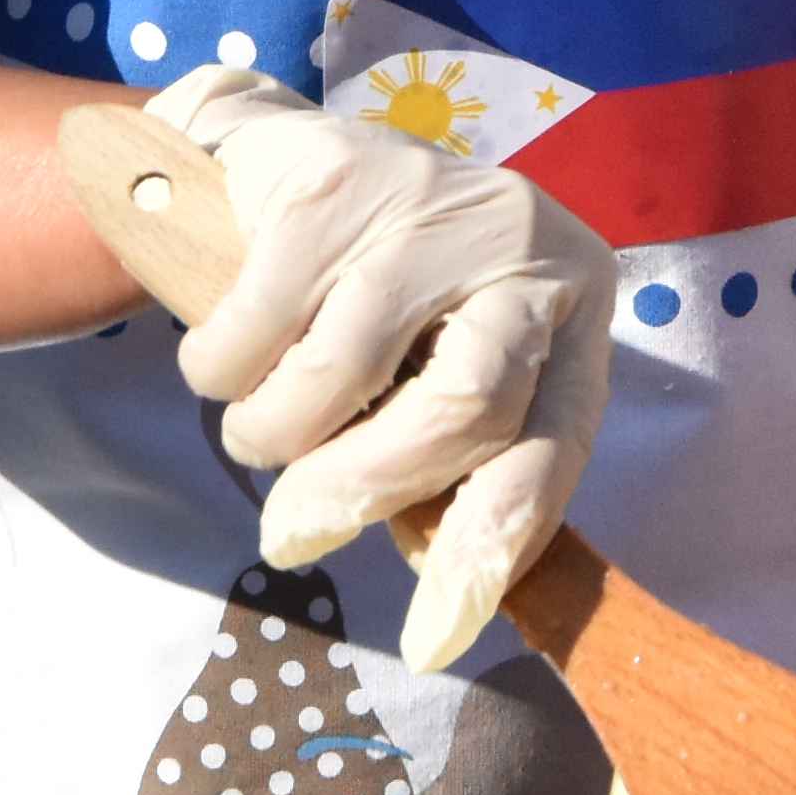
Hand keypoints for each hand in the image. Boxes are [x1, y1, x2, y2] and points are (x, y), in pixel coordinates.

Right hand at [145, 65, 614, 667]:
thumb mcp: (439, 368)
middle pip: (464, 408)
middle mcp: (523, 241)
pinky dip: (221, 373)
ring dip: (273, 433)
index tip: (430, 640)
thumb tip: (443, 610)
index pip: (551, 447)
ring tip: (257, 424)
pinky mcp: (329, 181)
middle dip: (362, 489)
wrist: (280, 154)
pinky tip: (227, 353)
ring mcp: (427, 204)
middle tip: (292, 533)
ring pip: (344, 375)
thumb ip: (451, 464)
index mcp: (574, 306)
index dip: (489, 553)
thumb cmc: (377, 293)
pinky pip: (256, 332)